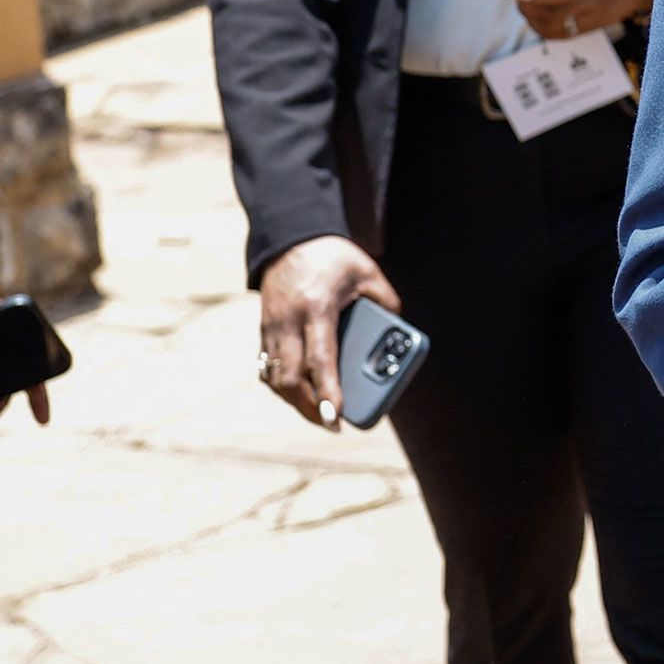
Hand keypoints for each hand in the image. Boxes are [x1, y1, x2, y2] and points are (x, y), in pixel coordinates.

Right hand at [257, 235, 401, 427]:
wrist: (291, 239)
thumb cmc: (333, 257)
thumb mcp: (367, 272)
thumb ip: (385, 300)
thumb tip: (398, 331)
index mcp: (316, 308)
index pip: (319, 358)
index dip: (326, 391)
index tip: (335, 416)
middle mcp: (288, 322)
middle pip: (290, 378)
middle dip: (309, 408)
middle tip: (332, 425)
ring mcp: (271, 328)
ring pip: (275, 377)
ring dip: (295, 401)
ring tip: (319, 416)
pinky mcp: (264, 331)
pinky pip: (268, 368)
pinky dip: (284, 386)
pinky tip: (301, 396)